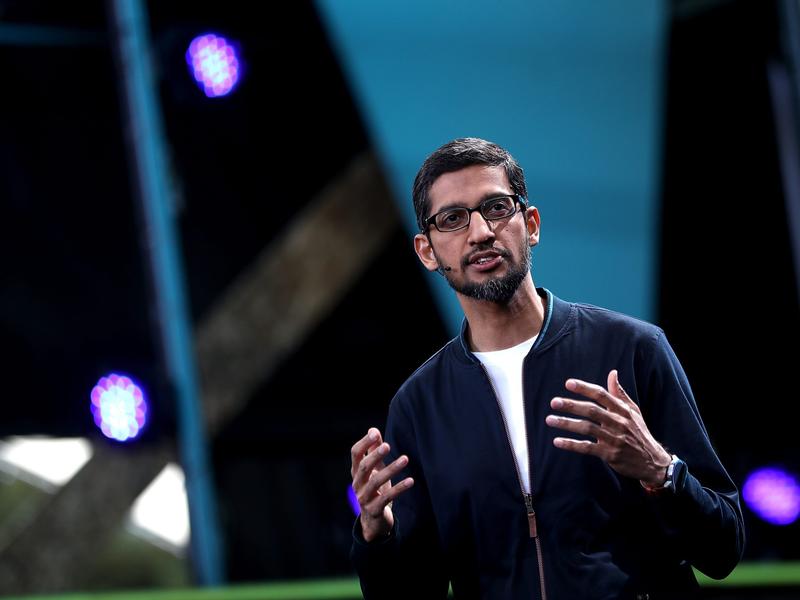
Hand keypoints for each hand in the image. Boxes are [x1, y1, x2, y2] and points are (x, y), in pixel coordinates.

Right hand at [350, 427, 414, 541]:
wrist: (373, 521)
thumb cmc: (375, 490)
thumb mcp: (374, 470)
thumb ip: (373, 451)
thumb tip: (373, 430)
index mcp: (356, 472)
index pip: (355, 454)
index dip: (364, 443)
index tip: (375, 433)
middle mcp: (357, 484)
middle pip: (364, 467)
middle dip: (375, 455)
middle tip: (388, 445)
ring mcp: (364, 497)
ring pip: (376, 482)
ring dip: (391, 469)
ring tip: (405, 459)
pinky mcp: (374, 509)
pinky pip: (387, 498)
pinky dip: (399, 488)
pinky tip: (411, 480)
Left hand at [545, 370, 671, 485]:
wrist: (652, 461)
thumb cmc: (639, 432)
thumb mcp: (633, 411)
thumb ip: (619, 393)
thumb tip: (612, 373)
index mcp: (623, 410)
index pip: (601, 395)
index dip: (584, 388)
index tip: (568, 383)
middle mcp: (619, 423)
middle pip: (592, 410)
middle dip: (571, 405)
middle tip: (554, 402)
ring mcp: (614, 439)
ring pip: (587, 428)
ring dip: (566, 424)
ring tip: (549, 420)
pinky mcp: (610, 454)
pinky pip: (587, 447)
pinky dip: (571, 445)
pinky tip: (557, 441)